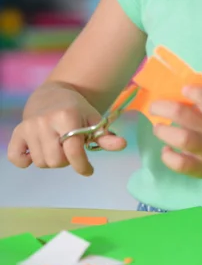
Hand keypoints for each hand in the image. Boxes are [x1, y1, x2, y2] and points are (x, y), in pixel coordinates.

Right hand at [7, 93, 126, 176]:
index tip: (88, 170)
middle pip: (56, 161)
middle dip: (67, 161)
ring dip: (51, 160)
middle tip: (70, 150)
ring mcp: (29, 127)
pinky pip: (16, 158)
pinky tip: (35, 152)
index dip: (82, 165)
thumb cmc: (77, 110)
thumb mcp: (93, 119)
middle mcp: (45, 121)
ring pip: (41, 163)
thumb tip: (122, 145)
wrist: (52, 95)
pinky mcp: (17, 133)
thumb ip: (105, 136)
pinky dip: (25, 161)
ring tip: (57, 147)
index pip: (73, 151)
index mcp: (67, 116)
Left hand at [150, 86, 201, 182]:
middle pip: (186, 116)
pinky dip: (168, 157)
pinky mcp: (199, 169)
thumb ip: (198, 104)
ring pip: (183, 139)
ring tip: (157, 127)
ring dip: (164, 131)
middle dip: (165, 108)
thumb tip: (168, 93)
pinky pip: (181, 164)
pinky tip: (166, 150)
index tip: (184, 89)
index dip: (197, 93)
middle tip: (154, 107)